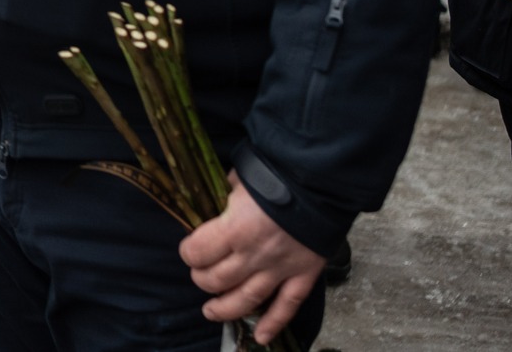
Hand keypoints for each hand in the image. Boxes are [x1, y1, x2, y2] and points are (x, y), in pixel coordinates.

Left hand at [179, 178, 325, 344]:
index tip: (189, 250)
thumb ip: (223, 199)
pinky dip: (274, 323)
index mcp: (235, 229)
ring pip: (247, 299)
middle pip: (217, 279)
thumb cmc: (276, 176)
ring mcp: (280, 269)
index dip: (189, 252)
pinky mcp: (303, 275)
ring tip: (210, 311)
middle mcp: (254, 255)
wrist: (322, 183)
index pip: (198, 252)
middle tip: (200, 274)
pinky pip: (287, 306)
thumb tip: (211, 209)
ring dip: (225, 309)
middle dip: (202, 279)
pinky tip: (261, 336)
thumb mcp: (239, 180)